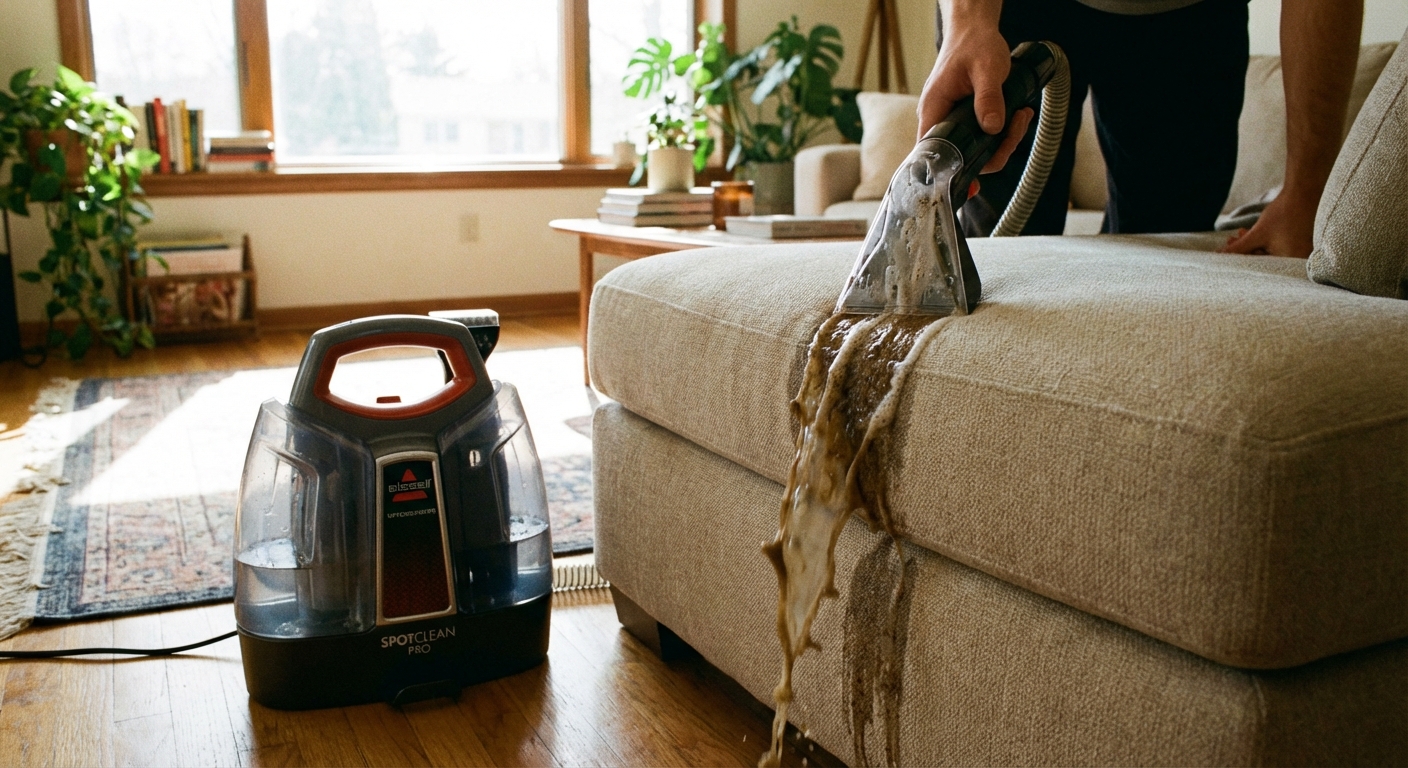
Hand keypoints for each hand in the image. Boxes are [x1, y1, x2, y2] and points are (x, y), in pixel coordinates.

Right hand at [918, 23, 1032, 173]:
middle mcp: (939, 119)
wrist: (974, 30)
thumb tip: (992, 128)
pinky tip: (1017, 115)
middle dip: (995, 150)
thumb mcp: (986, 68)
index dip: (949, 174)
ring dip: (1004, 140)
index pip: (932, 154)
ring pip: (977, 148)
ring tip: (1021, 116)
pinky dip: (1003, 132)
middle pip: (962, 156)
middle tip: (1016, 128)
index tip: (971, 188)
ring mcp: (953, 120)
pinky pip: (983, 136)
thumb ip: (989, 98)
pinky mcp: (966, 119)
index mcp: (934, 110)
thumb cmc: (974, 44)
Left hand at [1218, 193, 1316, 257]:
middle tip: (1230, 241)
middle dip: (1247, 249)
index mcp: (1292, 261)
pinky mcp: (1300, 242)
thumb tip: (1220, 256)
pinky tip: (1251, 232)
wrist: (1304, 192)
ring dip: (1254, 243)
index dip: (1242, 259)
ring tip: (1239, 233)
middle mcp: (1299, 259)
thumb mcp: (1257, 233)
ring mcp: (1301, 250)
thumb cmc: (1283, 213)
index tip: (1227, 253)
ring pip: (1271, 251)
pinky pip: (1279, 245)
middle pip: (1266, 259)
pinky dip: (1265, 239)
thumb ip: (1239, 248)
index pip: (1261, 266)